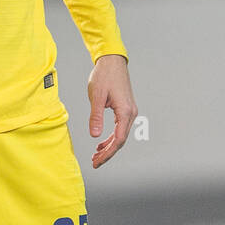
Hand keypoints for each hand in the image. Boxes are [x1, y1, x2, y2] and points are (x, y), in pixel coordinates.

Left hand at [87, 54, 136, 168]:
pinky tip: (100, 142)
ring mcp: (129, 111)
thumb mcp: (96, 96)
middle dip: (107, 153)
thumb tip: (95, 135)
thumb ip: (96, 117)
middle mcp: (130, 113)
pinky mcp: (125, 108)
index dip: (107, 153)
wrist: (112, 61)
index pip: (118, 140)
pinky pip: (119, 128)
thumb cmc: (104, 75)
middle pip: (120, 141)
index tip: (97, 161)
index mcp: (125, 112)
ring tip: (96, 155)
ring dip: (108, 146)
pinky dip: (110, 137)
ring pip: (120, 135)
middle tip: (94, 162)